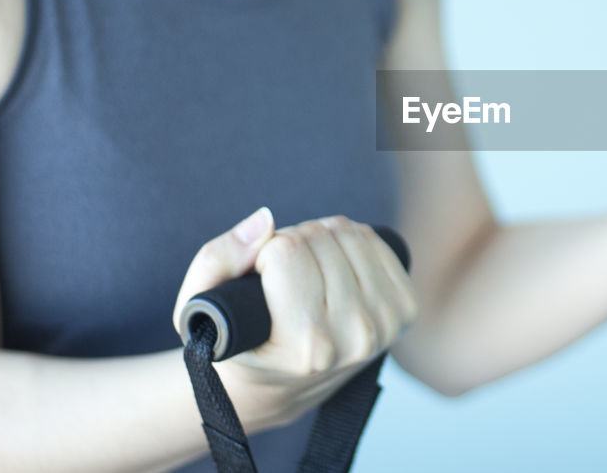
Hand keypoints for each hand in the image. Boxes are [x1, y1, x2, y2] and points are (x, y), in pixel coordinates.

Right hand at [171, 208, 417, 427]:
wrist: (281, 386)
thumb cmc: (238, 341)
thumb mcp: (200, 308)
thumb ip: (219, 259)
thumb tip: (266, 219)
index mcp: (308, 347)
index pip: (288, 251)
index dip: (264, 254)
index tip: (259, 280)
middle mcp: (355, 339)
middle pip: (320, 238)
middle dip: (292, 242)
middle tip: (282, 276)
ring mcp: (386, 325)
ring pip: (349, 233)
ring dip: (320, 239)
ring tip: (304, 272)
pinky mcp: (406, 310)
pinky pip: (375, 240)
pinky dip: (349, 241)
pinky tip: (333, 267)